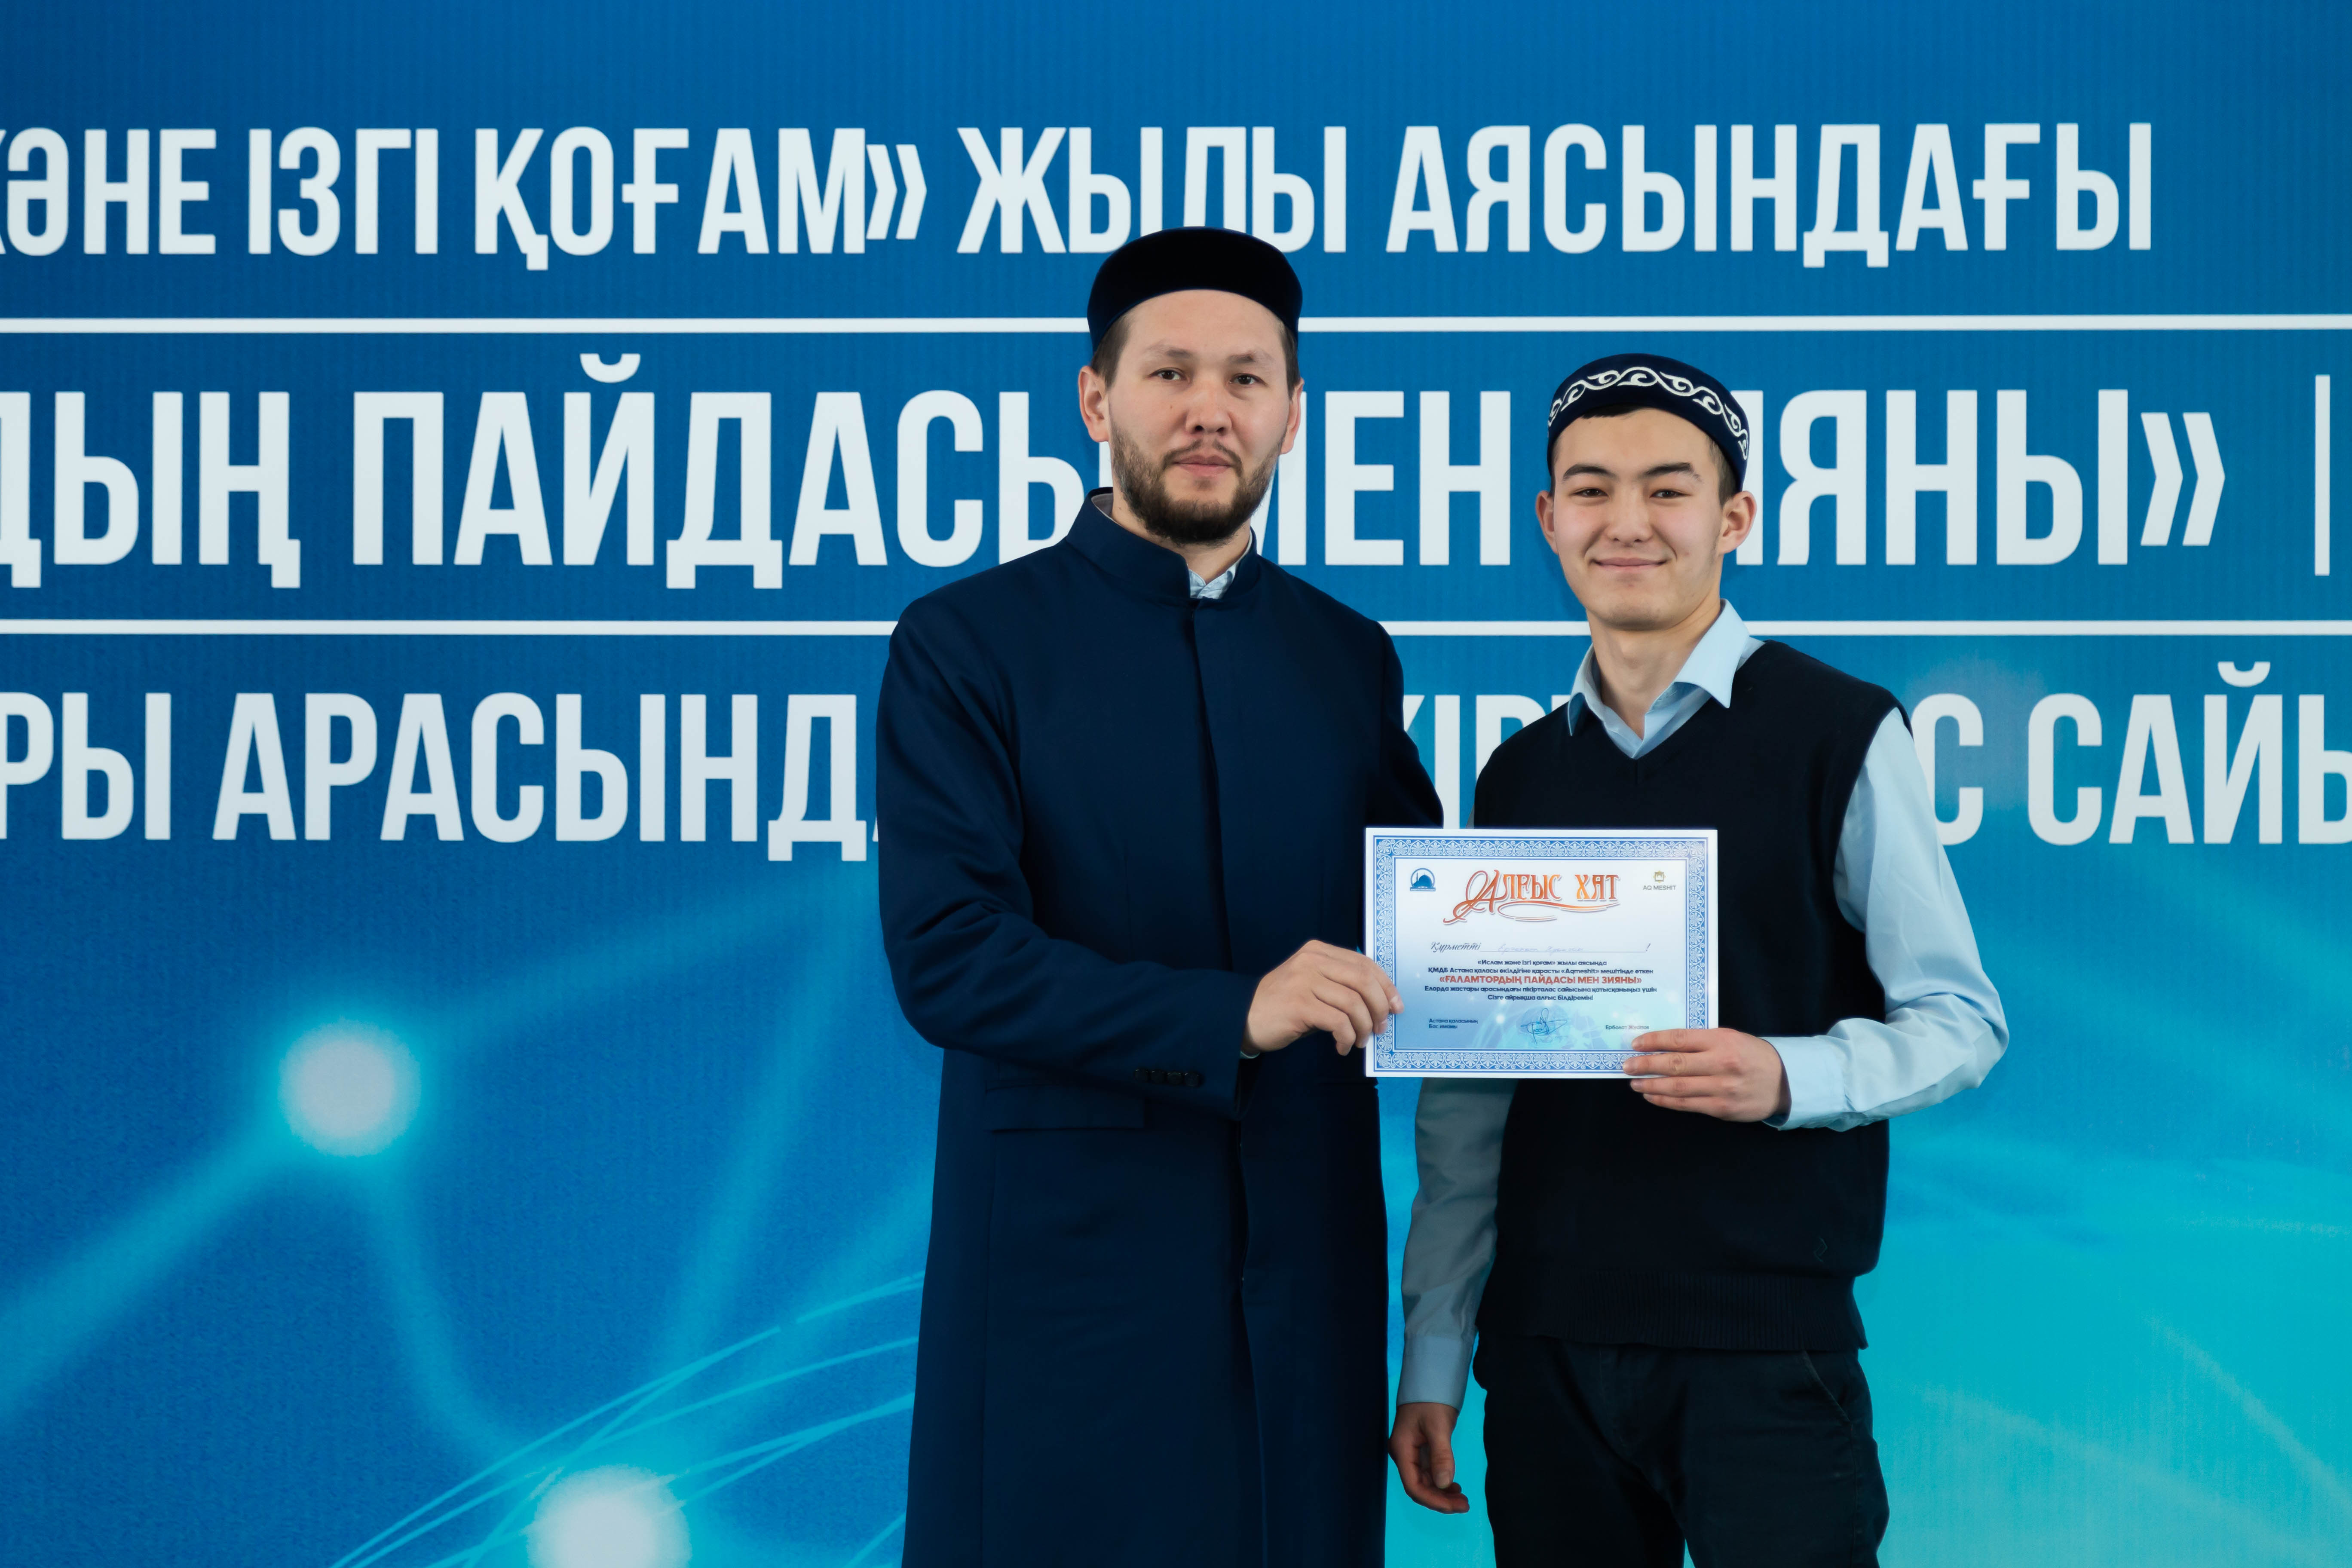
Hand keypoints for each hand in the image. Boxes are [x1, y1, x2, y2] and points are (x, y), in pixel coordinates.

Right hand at [1245, 940, 1401, 1054]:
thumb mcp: (1313, 984)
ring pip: (1353, 1003)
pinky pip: (1338, 1022)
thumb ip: (1340, 985)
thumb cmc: (1284, 1005)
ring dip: (1364, 1027)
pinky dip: (1347, 1038)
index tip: (1396, 1006)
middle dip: (1379, 1007)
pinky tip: (1342, 1047)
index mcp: (1318, 951)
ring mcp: (1304, 981)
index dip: (1385, 986)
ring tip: (1359, 1041)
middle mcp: (1312, 961)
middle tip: (1381, 1028)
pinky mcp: (1300, 1005)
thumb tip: (1380, 1004)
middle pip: (1363, 980)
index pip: (1364, 963)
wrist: (1244, 1017)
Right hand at [1388, 1401, 1468, 1513]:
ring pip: (1424, 1482)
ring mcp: (1411, 1453)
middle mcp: (1403, 1455)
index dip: (1434, 1500)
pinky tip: (1454, 1485)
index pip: (1414, 1486)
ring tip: (1462, 1498)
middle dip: (1440, 1500)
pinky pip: (1429, 1473)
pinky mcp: (1420, 1449)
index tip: (1456, 1506)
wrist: (1429, 1380)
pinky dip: (1441, 1482)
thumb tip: (1444, 1485)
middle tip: (1465, 1505)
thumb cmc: (1431, 1400)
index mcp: (1402, 1450)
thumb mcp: (1438, 1426)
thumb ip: (1441, 1456)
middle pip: (1419, 1487)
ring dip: (1442, 1493)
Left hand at [1624, 1028, 1790, 1121]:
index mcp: (1722, 1040)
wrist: (1784, 1081)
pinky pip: (1687, 1104)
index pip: (1680, 1039)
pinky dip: (1666, 1100)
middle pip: (1675, 1064)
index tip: (1636, 1044)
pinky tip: (1652, 1095)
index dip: (1654, 1041)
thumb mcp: (1730, 1038)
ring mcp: (1722, 1088)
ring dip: (1651, 1085)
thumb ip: (1700, 1040)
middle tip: (1627, 1065)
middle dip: (1646, 1065)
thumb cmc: (1751, 1055)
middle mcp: (1721, 1063)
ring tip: (1634, 1082)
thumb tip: (1663, 1044)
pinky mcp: (1722, 1108)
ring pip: (1678, 1087)